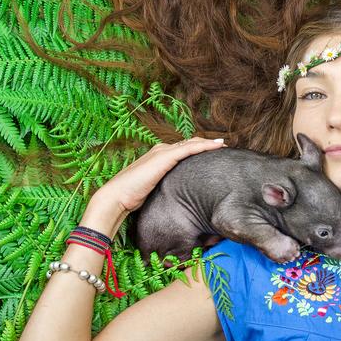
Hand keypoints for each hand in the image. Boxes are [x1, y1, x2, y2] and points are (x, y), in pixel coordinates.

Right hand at [93, 137, 225, 215]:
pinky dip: (205, 145)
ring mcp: (163, 152)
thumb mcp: (154, 189)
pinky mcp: (165, 157)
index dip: (198, 148)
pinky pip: (190, 148)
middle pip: (189, 143)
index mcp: (158, 156)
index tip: (213, 152)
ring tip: (224, 144)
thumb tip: (178, 195)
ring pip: (192, 143)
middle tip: (223, 146)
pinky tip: (218, 145)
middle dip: (206, 143)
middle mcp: (161, 150)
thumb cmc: (132, 197)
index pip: (182, 149)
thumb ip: (165, 186)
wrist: (117, 197)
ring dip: (209, 143)